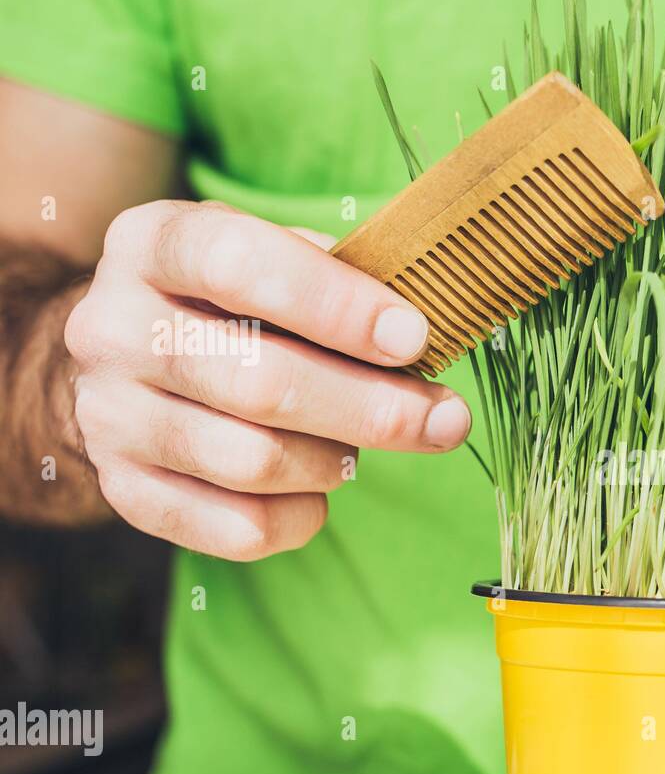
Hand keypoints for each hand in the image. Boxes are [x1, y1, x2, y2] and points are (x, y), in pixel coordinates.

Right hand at [64, 200, 469, 559]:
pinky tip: (320, 489)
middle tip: (446, 419)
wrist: (131, 361)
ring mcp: (110, 417)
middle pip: (260, 384)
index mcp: (152, 244)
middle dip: (373, 408)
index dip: (337, 305)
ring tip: (360, 446)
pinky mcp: (127, 491)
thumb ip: (337, 275)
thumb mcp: (270, 253)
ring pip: (254, 463)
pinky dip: (304, 516)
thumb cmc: (231, 301)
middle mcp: (113, 329)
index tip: (414, 337)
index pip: (237, 264)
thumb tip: (415, 332)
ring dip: (336, 461)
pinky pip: (240, 528)